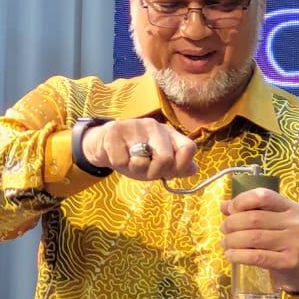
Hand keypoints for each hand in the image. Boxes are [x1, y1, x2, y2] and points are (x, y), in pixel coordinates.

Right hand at [81, 118, 197, 181]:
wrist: (104, 145)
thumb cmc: (136, 156)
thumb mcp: (158, 164)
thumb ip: (178, 167)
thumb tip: (193, 169)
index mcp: (169, 134)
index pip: (189, 148)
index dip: (180, 166)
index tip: (168, 172)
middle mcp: (155, 126)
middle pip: (166, 159)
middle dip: (154, 172)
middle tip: (145, 169)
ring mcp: (135, 126)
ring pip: (141, 162)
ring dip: (134, 169)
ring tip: (129, 160)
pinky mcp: (115, 131)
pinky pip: (121, 161)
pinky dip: (118, 165)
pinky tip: (117, 155)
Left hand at [220, 188, 298, 293]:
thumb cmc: (285, 241)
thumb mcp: (274, 222)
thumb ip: (251, 212)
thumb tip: (224, 206)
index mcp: (291, 208)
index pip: (263, 196)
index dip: (241, 201)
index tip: (230, 210)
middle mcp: (295, 223)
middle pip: (254, 218)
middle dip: (232, 223)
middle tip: (224, 229)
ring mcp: (294, 243)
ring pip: (253, 238)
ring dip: (232, 240)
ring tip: (225, 243)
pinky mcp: (289, 262)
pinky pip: (257, 257)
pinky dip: (239, 256)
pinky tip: (230, 255)